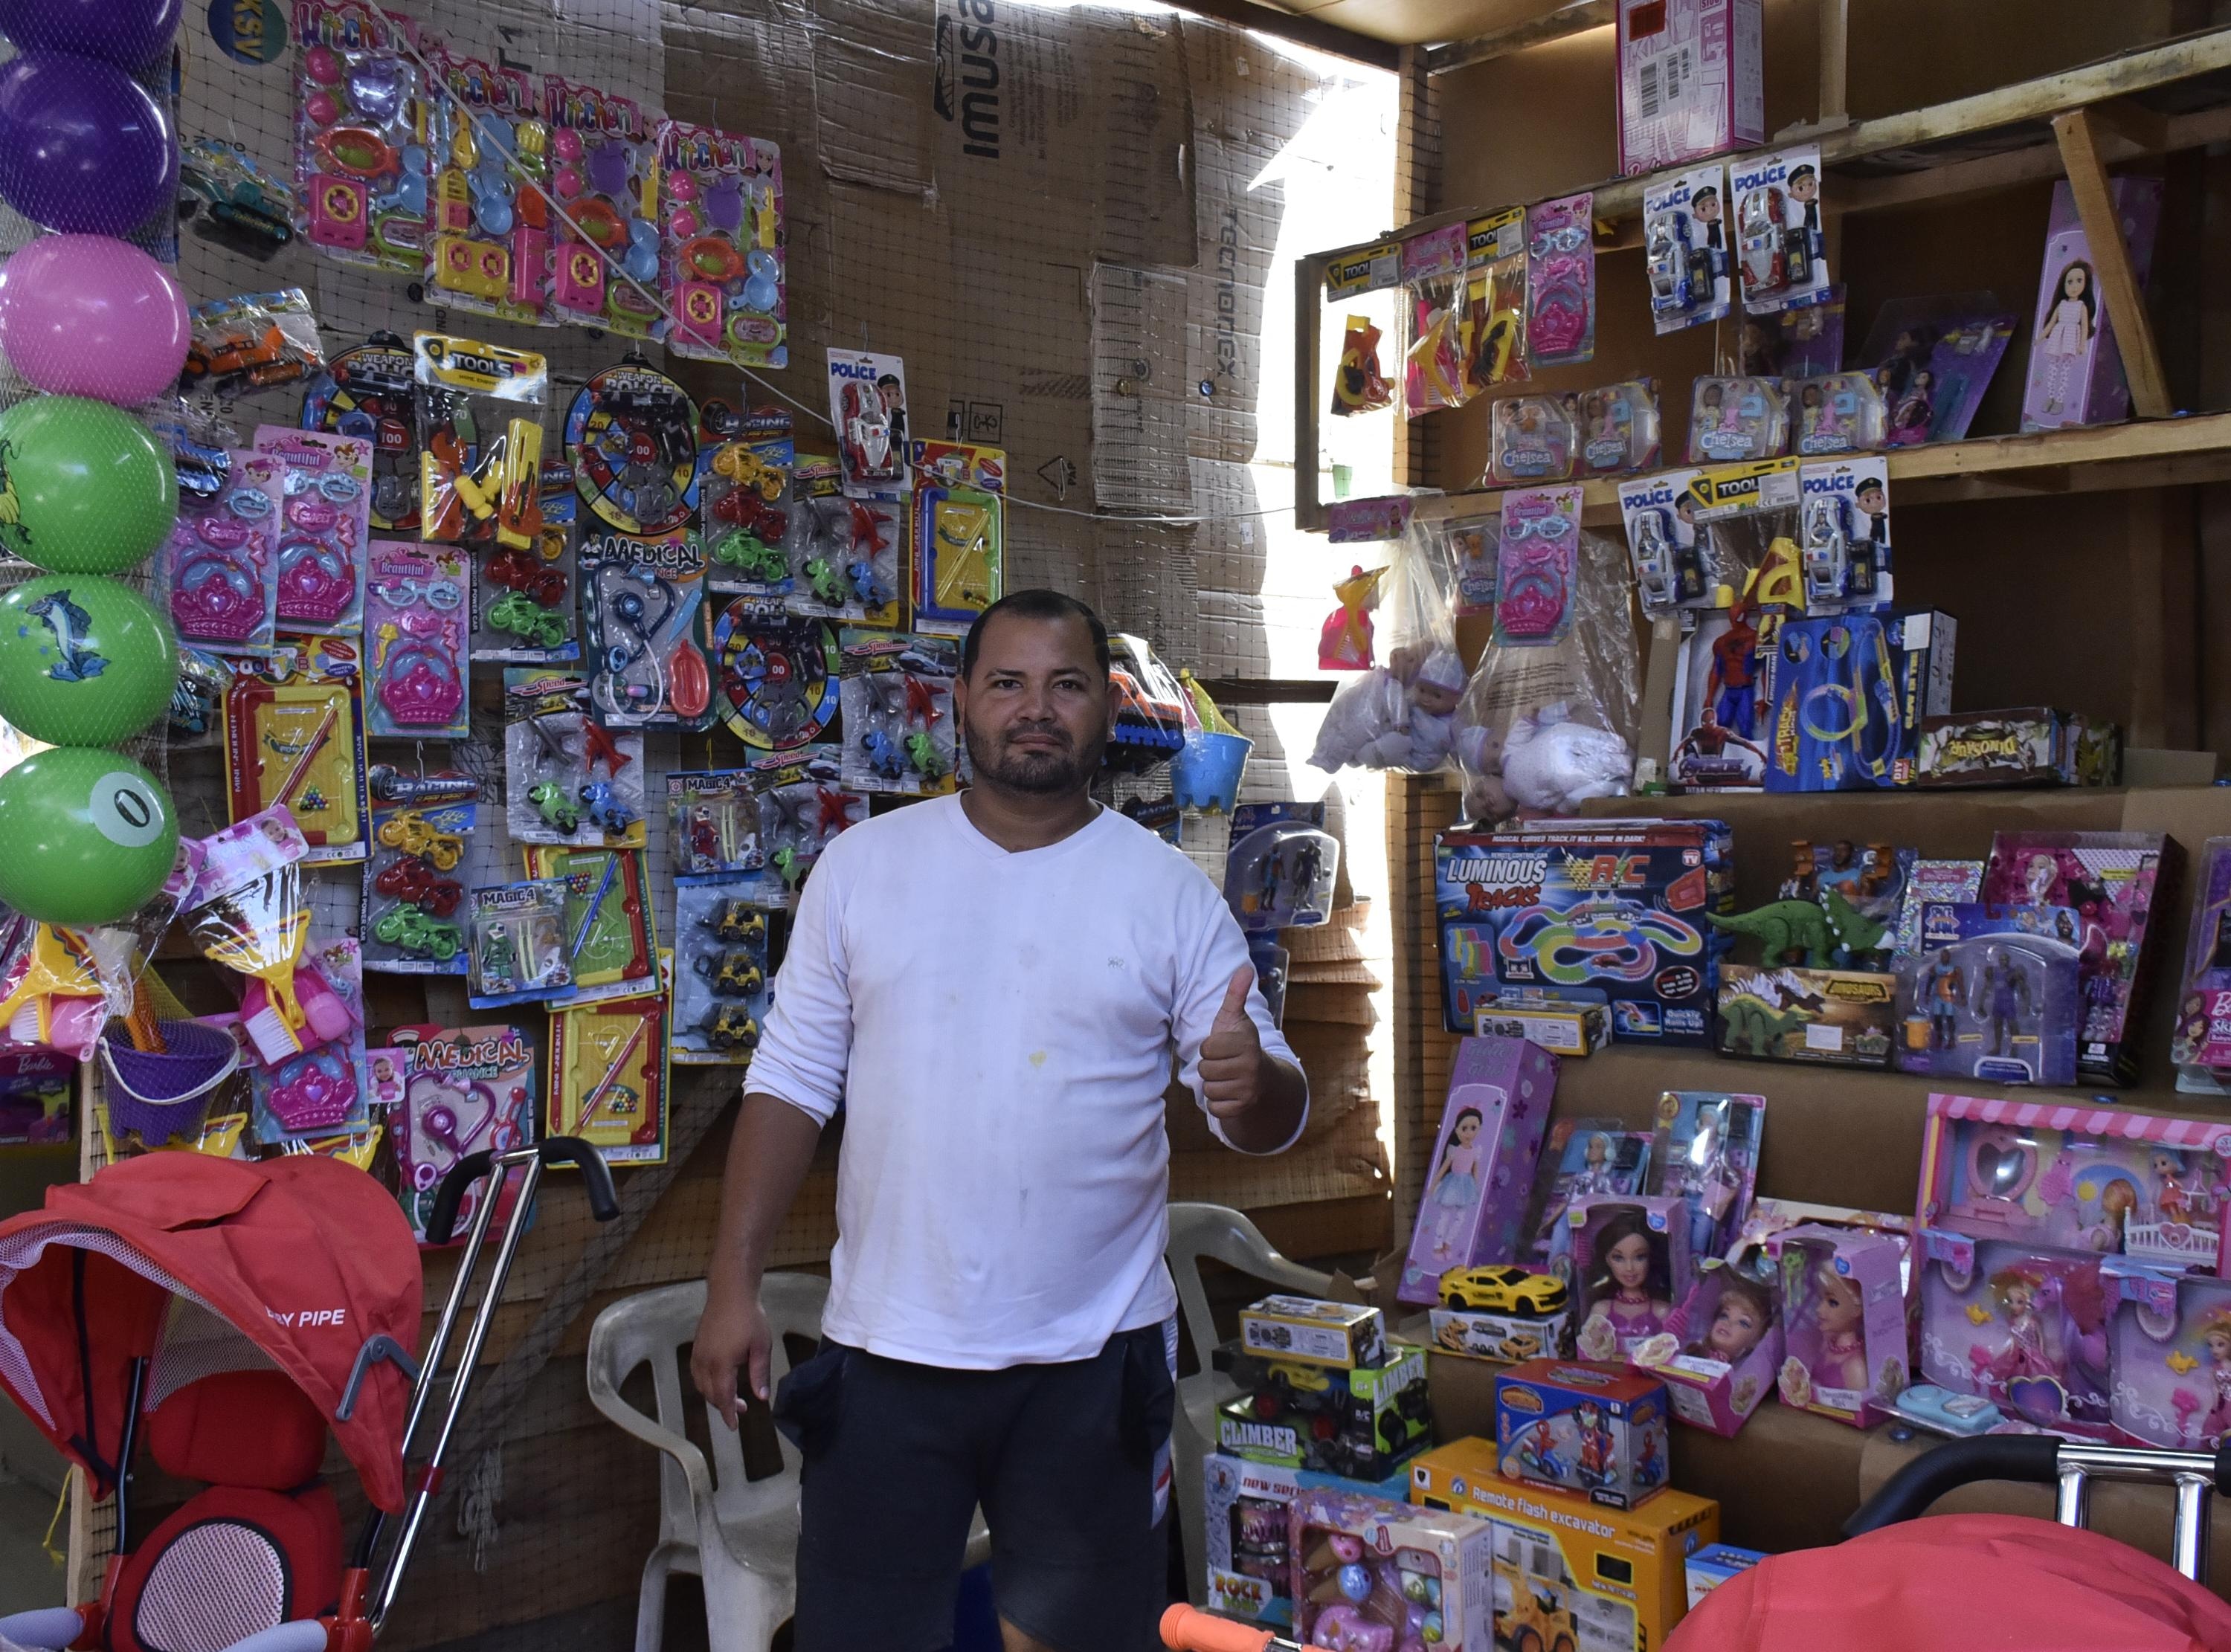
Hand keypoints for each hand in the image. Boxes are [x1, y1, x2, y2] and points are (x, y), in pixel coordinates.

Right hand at [690, 1284, 774, 1429]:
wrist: (730, 1292)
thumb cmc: (749, 1318)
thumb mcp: (761, 1347)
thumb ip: (760, 1374)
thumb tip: (761, 1398)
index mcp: (721, 1365)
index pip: (723, 1398)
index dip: (728, 1414)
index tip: (734, 1426)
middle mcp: (705, 1362)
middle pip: (710, 1394)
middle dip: (724, 1406)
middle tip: (742, 1408)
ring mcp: (698, 1354)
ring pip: (701, 1385)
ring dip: (714, 1395)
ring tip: (732, 1397)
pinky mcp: (696, 1347)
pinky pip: (697, 1374)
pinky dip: (706, 1384)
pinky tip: (718, 1381)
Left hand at [1201, 965, 1263, 1120]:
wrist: (1263, 1077)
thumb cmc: (1241, 1044)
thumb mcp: (1236, 1019)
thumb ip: (1236, 994)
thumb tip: (1244, 966)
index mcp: (1247, 1044)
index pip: (1207, 1048)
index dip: (1210, 1047)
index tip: (1222, 1046)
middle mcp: (1250, 1067)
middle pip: (1205, 1069)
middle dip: (1210, 1066)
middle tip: (1224, 1063)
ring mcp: (1248, 1089)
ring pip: (1208, 1089)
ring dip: (1213, 1083)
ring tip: (1226, 1076)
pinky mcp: (1243, 1107)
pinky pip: (1214, 1107)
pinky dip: (1217, 1102)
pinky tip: (1228, 1092)